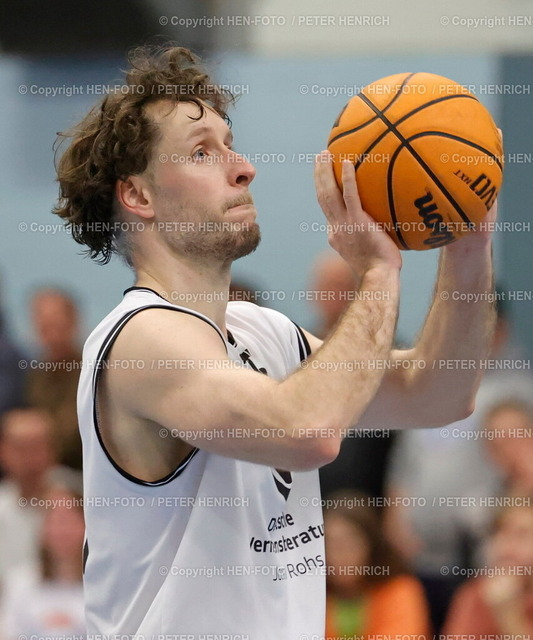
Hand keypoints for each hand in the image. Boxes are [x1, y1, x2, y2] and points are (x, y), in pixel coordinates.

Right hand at [314, 151, 401, 276]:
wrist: (378, 276)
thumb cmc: (380, 268)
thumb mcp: (369, 251)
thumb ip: (371, 236)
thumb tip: (384, 225)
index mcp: (335, 235)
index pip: (328, 211)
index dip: (325, 193)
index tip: (326, 180)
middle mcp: (335, 228)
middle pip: (322, 197)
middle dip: (319, 176)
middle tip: (320, 157)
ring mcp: (344, 225)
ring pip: (328, 194)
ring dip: (324, 172)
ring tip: (324, 154)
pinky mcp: (357, 222)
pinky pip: (350, 196)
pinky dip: (348, 179)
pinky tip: (348, 162)